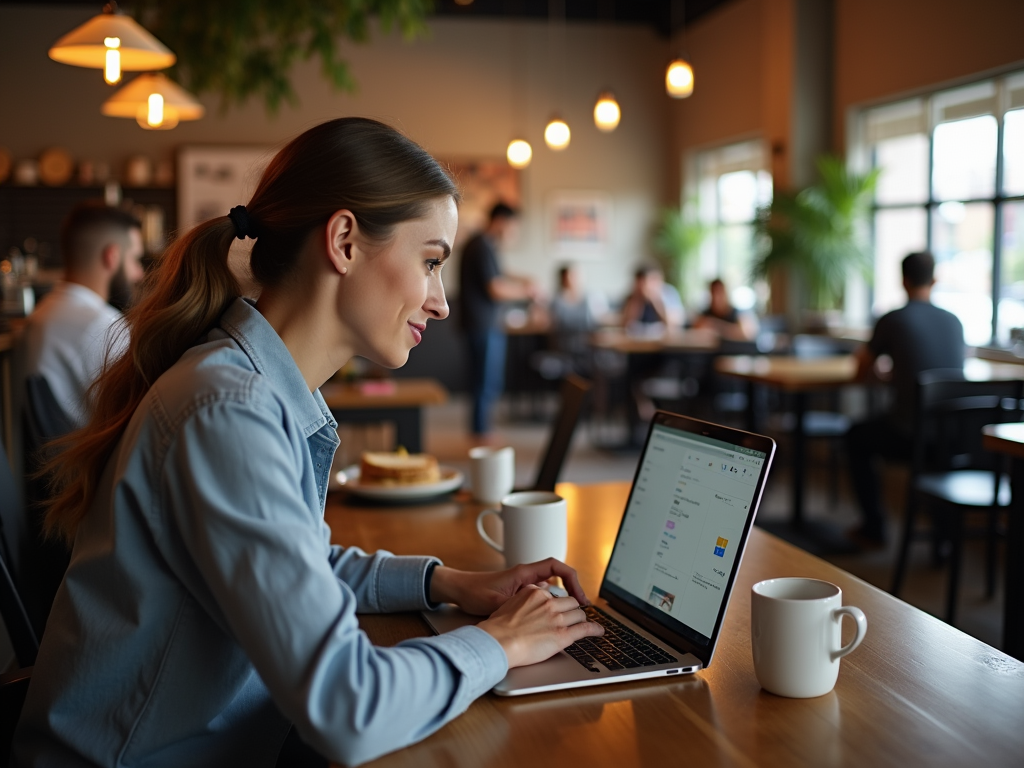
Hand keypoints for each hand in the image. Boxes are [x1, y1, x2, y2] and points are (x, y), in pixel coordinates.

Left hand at [429, 558, 590, 615]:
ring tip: (572, 617)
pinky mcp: (520, 593)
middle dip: (573, 592)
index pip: (556, 567)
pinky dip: (551, 604)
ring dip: (563, 599)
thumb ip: (515, 605)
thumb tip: (535, 612)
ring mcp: (524, 584)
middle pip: (559, 578)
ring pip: (552, 588)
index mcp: (524, 573)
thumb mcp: (495, 601)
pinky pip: (542, 595)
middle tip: (582, 610)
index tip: (579, 596)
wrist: (459, 590)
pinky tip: (552, 618)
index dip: (572, 580)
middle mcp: (527, 576)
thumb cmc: (474, 592)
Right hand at [477, 585, 604, 667]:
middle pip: (570, 602)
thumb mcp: (508, 603)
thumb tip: (531, 595)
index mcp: (535, 593)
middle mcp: (548, 603)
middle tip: (572, 615)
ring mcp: (557, 618)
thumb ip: (523, 598)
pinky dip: (594, 629)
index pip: (553, 594)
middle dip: (572, 609)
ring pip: (578, 613)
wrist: (499, 642)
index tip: (559, 607)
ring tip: (584, 623)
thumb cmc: (498, 628)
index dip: (557, 602)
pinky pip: (584, 629)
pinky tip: (599, 631)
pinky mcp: (563, 635)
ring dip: (581, 619)